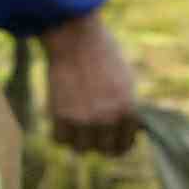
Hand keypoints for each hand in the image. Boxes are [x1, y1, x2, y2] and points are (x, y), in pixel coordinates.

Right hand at [37, 13, 142, 157]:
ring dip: (78, 138)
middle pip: (104, 151)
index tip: (110, 137)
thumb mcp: (125, 80)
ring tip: (75, 122)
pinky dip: (60, 133)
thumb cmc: (102, 52)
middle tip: (91, 129)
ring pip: (81, 148)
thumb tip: (128, 130)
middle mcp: (108, 119)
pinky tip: (62, 119)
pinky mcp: (61, 115)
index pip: (124, 145)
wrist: (75, 37)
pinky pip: (59, 139)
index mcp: (128, 110)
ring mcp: (84, 120)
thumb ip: (126, 108)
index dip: (117, 142)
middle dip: (98, 141)